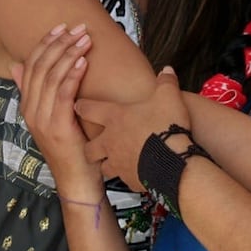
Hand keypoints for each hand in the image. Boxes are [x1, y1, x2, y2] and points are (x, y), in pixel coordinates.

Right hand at [11, 23, 99, 195]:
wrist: (76, 180)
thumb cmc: (72, 147)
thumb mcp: (52, 116)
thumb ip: (38, 92)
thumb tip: (16, 66)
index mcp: (27, 106)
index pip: (30, 65)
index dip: (45, 44)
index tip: (61, 27)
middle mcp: (30, 110)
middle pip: (40, 67)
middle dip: (59, 43)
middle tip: (77, 28)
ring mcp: (41, 119)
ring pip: (51, 77)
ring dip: (69, 54)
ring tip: (84, 39)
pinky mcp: (56, 127)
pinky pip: (62, 94)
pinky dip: (72, 74)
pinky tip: (83, 61)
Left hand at [76, 66, 189, 189]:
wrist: (173, 160)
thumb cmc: (166, 126)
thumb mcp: (168, 96)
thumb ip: (165, 82)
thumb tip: (167, 70)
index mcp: (115, 117)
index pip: (87, 108)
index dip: (81, 106)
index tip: (78, 105)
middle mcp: (110, 141)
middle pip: (89, 147)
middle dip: (91, 146)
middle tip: (97, 143)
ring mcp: (118, 162)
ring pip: (103, 167)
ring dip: (108, 164)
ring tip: (117, 161)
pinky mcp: (129, 179)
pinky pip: (124, 179)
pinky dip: (129, 176)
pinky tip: (137, 173)